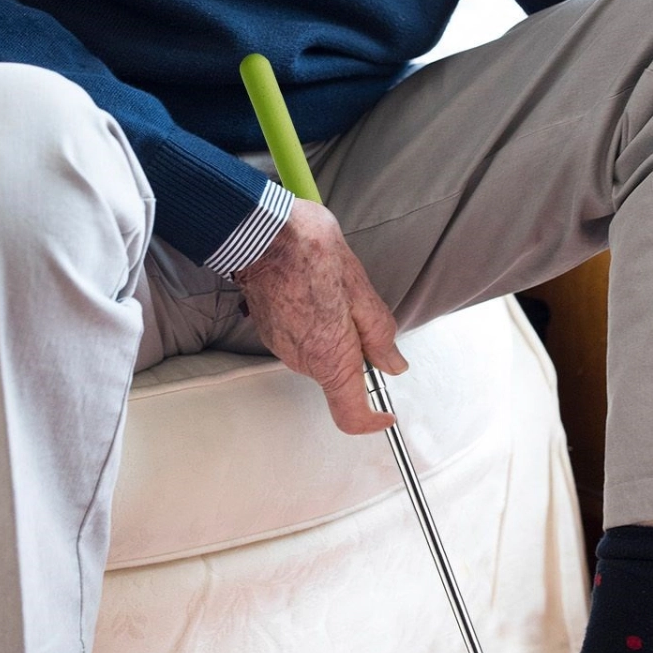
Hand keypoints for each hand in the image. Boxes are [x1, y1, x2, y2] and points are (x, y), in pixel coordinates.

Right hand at [234, 199, 407, 433]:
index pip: (351, 414)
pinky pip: (300, 338)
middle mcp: (302, 361)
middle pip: (338, 375)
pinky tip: (311, 287)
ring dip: (333, 331)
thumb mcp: (360, 290)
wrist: (259, 231)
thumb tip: (393, 364)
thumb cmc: (310, 253)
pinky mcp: (269, 331)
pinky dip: (313, 322)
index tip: (386, 411)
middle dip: (355, 350)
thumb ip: (379, 334)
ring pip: (320, 353)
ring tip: (330, 287)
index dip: (372, 420)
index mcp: (330, 357)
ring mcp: (281, 347)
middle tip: (357, 305)